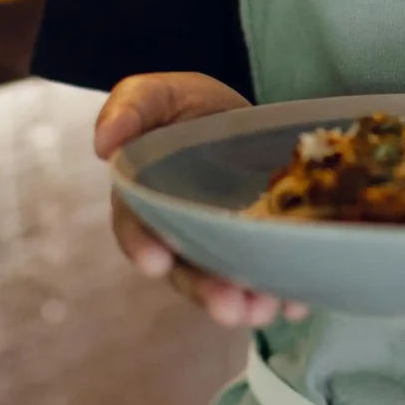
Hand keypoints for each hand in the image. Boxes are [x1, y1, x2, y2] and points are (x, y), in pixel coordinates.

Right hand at [95, 69, 307, 331]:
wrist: (232, 114)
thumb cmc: (182, 106)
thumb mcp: (154, 95)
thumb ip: (129, 109)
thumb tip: (105, 143)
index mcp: (145, 201)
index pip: (137, 229)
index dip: (143, 247)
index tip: (156, 263)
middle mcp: (180, 233)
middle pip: (187, 270)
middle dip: (206, 292)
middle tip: (230, 309)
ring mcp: (220, 243)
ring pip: (227, 280)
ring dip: (246, 300)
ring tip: (268, 310)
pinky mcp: (257, 245)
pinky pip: (268, 273)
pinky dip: (285, 292)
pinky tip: (300, 302)